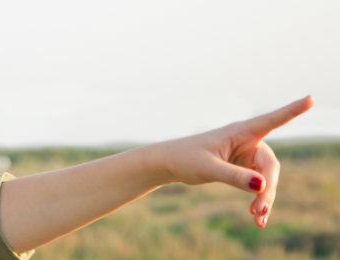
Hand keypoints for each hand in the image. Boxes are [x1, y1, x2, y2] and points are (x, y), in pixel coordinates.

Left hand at [156, 96, 313, 227]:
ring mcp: (247, 156)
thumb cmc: (185, 158)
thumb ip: (234, 176)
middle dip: (268, 188)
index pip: (271, 120)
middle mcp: (247, 142)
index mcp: (240, 132)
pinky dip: (258, 200)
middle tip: (258, 210)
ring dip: (264, 198)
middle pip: (270, 165)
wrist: (169, 164)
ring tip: (257, 218)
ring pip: (266, 178)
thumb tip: (262, 185)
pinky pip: (258, 185)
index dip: (293, 110)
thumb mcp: (208, 168)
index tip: (311, 98)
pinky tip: (258, 220)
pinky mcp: (243, 169)